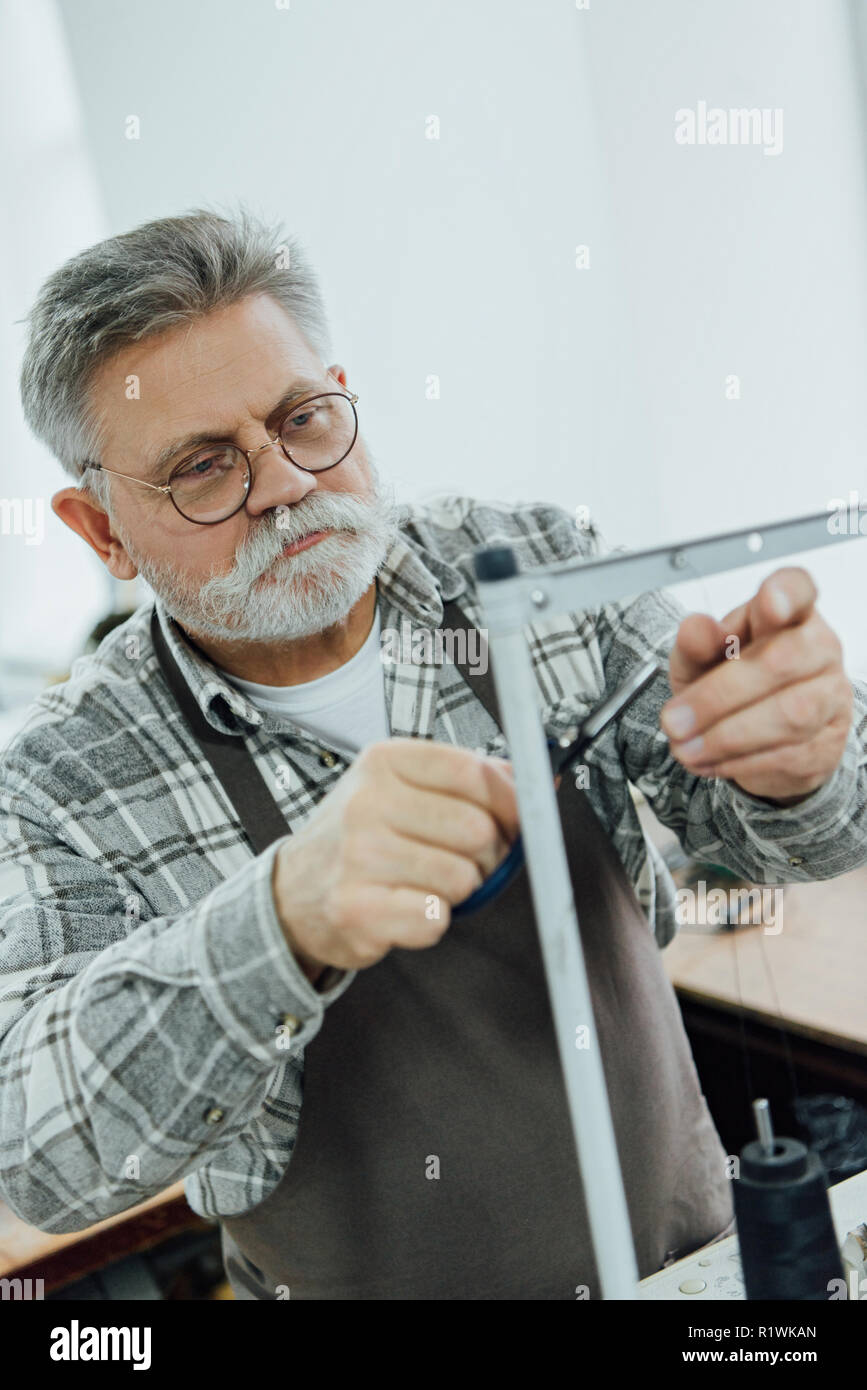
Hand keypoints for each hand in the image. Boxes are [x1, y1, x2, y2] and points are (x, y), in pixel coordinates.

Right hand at [272, 739, 518, 973]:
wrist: (294, 891)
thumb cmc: (360, 837)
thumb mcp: (402, 787)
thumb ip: (469, 780)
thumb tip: (540, 778)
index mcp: (384, 762)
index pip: (473, 772)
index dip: (510, 801)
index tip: (517, 820)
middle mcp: (367, 803)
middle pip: (476, 829)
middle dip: (487, 854)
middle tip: (466, 861)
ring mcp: (358, 857)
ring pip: (462, 878)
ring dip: (459, 891)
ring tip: (429, 884)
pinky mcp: (357, 909)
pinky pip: (436, 919)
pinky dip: (434, 921)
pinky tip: (410, 909)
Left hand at [660, 567, 852, 803]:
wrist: (752, 739)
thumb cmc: (729, 682)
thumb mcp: (700, 660)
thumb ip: (695, 643)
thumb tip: (696, 628)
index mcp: (788, 614)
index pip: (798, 589)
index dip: (786, 593)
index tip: (769, 601)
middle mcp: (819, 648)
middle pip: (782, 661)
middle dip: (718, 696)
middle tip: (674, 719)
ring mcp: (831, 695)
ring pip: (790, 714)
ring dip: (726, 736)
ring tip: (686, 747)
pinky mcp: (828, 742)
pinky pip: (790, 754)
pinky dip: (742, 762)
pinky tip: (712, 761)